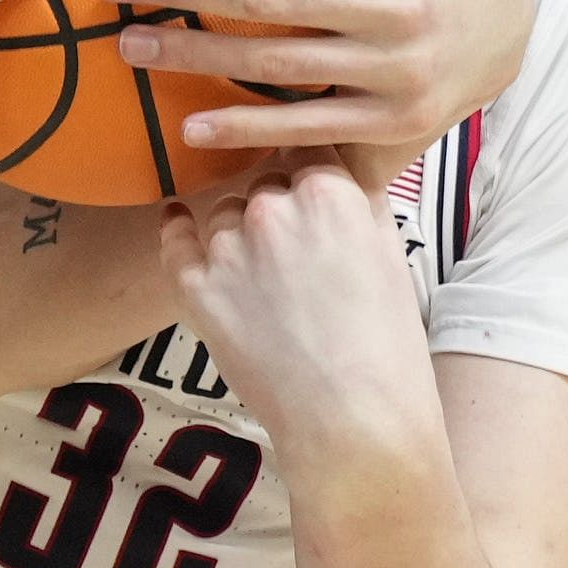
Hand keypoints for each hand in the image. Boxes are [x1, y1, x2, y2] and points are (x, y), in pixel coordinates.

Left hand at [156, 161, 436, 462]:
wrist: (352, 418)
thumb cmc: (385, 347)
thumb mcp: (392, 256)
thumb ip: (360, 204)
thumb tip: (339, 173)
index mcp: (330, 195)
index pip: (307, 149)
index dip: (308, 165)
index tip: (306, 175)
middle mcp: (274, 211)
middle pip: (265, 183)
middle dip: (279, 204)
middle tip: (295, 244)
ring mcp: (229, 250)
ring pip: (224, 214)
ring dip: (239, 229)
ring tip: (260, 266)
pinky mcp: (196, 290)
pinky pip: (175, 243)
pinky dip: (175, 229)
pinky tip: (176, 219)